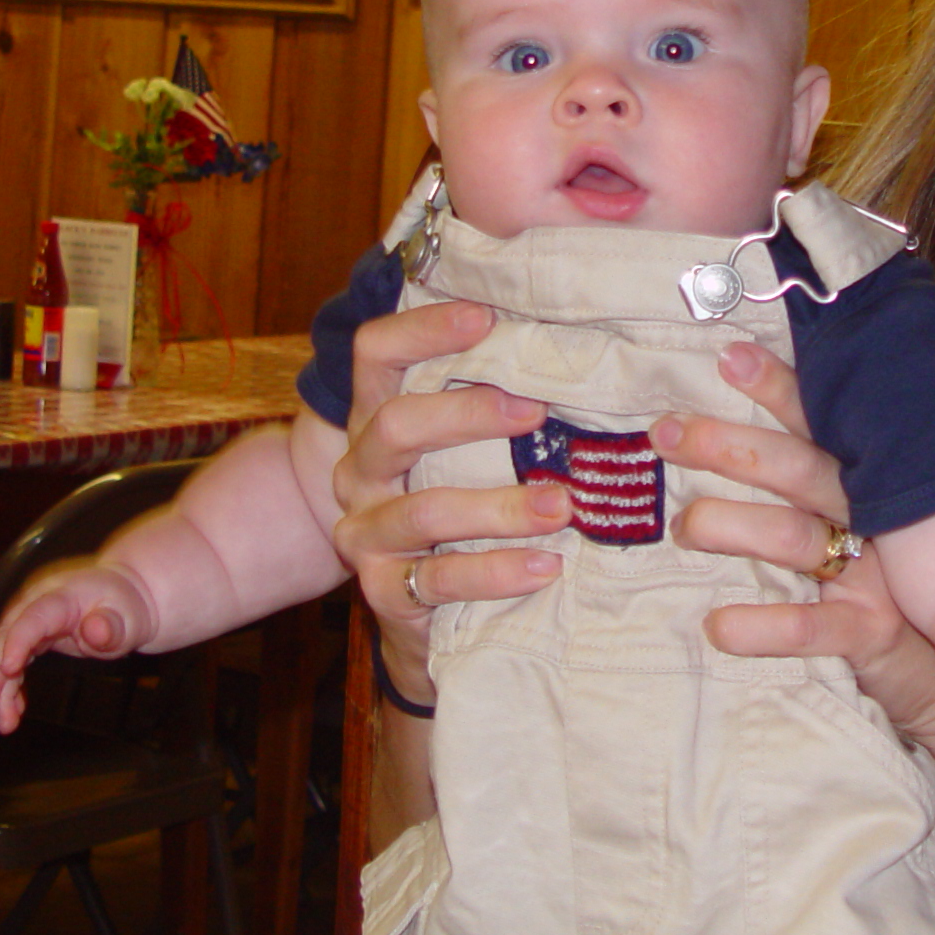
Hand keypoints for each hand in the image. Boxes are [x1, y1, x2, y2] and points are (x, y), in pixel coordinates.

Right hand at [0, 559, 155, 734]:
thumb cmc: (124, 608)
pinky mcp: (32, 634)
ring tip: (5, 721)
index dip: (18, 642)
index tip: (7, 668)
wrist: (125, 599)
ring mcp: (32, 618)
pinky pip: (14, 659)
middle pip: (8, 633)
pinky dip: (11, 686)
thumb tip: (93, 631)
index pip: (33, 617)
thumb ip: (111, 627)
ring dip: (1, 686)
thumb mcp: (129, 619)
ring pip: (5, 650)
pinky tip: (12, 710)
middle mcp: (39, 602)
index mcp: (61, 595)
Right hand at [327, 298, 566, 704]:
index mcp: (376, 419)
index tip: (485, 317)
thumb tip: (575, 344)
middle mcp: (360, 470)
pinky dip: (497, 572)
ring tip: (561, 506)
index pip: (375, 353)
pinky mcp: (383, 592)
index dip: (422, 329)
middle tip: (539, 412)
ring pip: (425, 511)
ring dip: (499, 507)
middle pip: (396, 425)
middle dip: (469, 415)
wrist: (426, 618)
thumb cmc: (461, 511)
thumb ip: (494, 405)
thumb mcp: (465, 453)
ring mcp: (366, 533)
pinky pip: (438, 580)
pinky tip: (546, 566)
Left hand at [653, 342, 934, 773]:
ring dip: (734, 527)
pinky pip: (815, 627)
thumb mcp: (875, 532)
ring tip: (685, 528)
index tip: (731, 356)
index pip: (821, 426)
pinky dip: (767, 627)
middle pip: (798, 468)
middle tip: (668, 432)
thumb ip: (825, 490)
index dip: (780, 388)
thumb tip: (752, 446)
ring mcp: (875, 574)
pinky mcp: (873, 633)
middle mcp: (874, 518)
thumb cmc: (905, 595)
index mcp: (869, 486)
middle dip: (732, 446)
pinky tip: (720, 627)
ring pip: (796, 538)